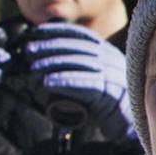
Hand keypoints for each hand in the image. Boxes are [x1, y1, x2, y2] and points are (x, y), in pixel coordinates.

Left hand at [19, 23, 131, 137]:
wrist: (126, 124)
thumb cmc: (103, 102)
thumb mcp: (90, 78)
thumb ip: (75, 67)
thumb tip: (43, 58)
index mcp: (107, 52)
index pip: (82, 34)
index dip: (59, 30)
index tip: (37, 31)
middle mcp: (112, 59)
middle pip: (79, 47)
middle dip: (51, 46)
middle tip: (29, 50)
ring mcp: (114, 74)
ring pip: (81, 62)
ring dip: (54, 63)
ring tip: (34, 68)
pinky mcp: (112, 92)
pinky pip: (86, 83)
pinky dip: (65, 81)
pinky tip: (48, 83)